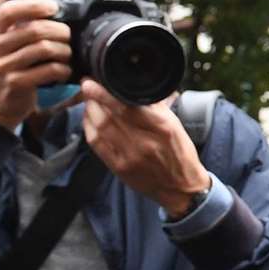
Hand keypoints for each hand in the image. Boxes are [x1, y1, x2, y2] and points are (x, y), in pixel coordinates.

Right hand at [0, 0, 73, 130]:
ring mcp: (2, 66)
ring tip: (67, 54)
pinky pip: (49, 70)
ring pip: (45, 49)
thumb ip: (28, 17)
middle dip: (60, 31)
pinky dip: (63, 69)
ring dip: (64, 50)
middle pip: (35, 29)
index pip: (9, 10)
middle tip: (69, 36)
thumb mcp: (11, 39)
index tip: (54, 7)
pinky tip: (64, 70)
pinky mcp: (15, 83)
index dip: (34, 5)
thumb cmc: (10, 63)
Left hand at [80, 79, 211, 219]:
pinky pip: (97, 144)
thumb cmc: (180, 153)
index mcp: (161, 127)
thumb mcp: (175, 126)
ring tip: (89, 101)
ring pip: (99, 128)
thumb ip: (155, 107)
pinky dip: (89, 128)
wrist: (180, 187)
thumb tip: (134, 88)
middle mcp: (143, 141)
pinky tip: (90, 119)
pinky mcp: (118, 167)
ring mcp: (128, 156)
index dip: (104, 93)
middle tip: (87, 86)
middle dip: (93, 98)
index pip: (126, 106)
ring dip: (89, 111)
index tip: (93, 82)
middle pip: (108, 116)